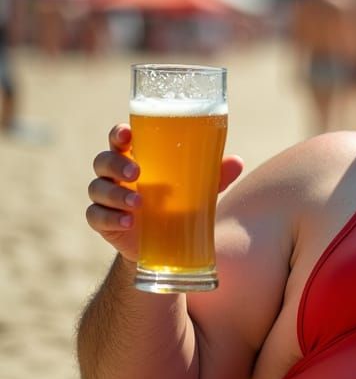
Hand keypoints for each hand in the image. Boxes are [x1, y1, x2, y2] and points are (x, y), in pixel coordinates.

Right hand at [85, 124, 244, 260]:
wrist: (168, 244)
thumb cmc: (180, 202)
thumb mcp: (199, 188)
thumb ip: (215, 174)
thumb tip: (237, 161)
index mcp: (137, 158)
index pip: (119, 139)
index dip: (118, 133)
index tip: (126, 134)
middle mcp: (117, 175)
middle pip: (103, 161)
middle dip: (115, 164)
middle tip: (137, 173)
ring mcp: (107, 199)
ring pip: (97, 189)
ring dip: (115, 195)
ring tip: (138, 204)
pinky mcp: (104, 223)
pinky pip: (95, 216)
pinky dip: (110, 218)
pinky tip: (129, 222)